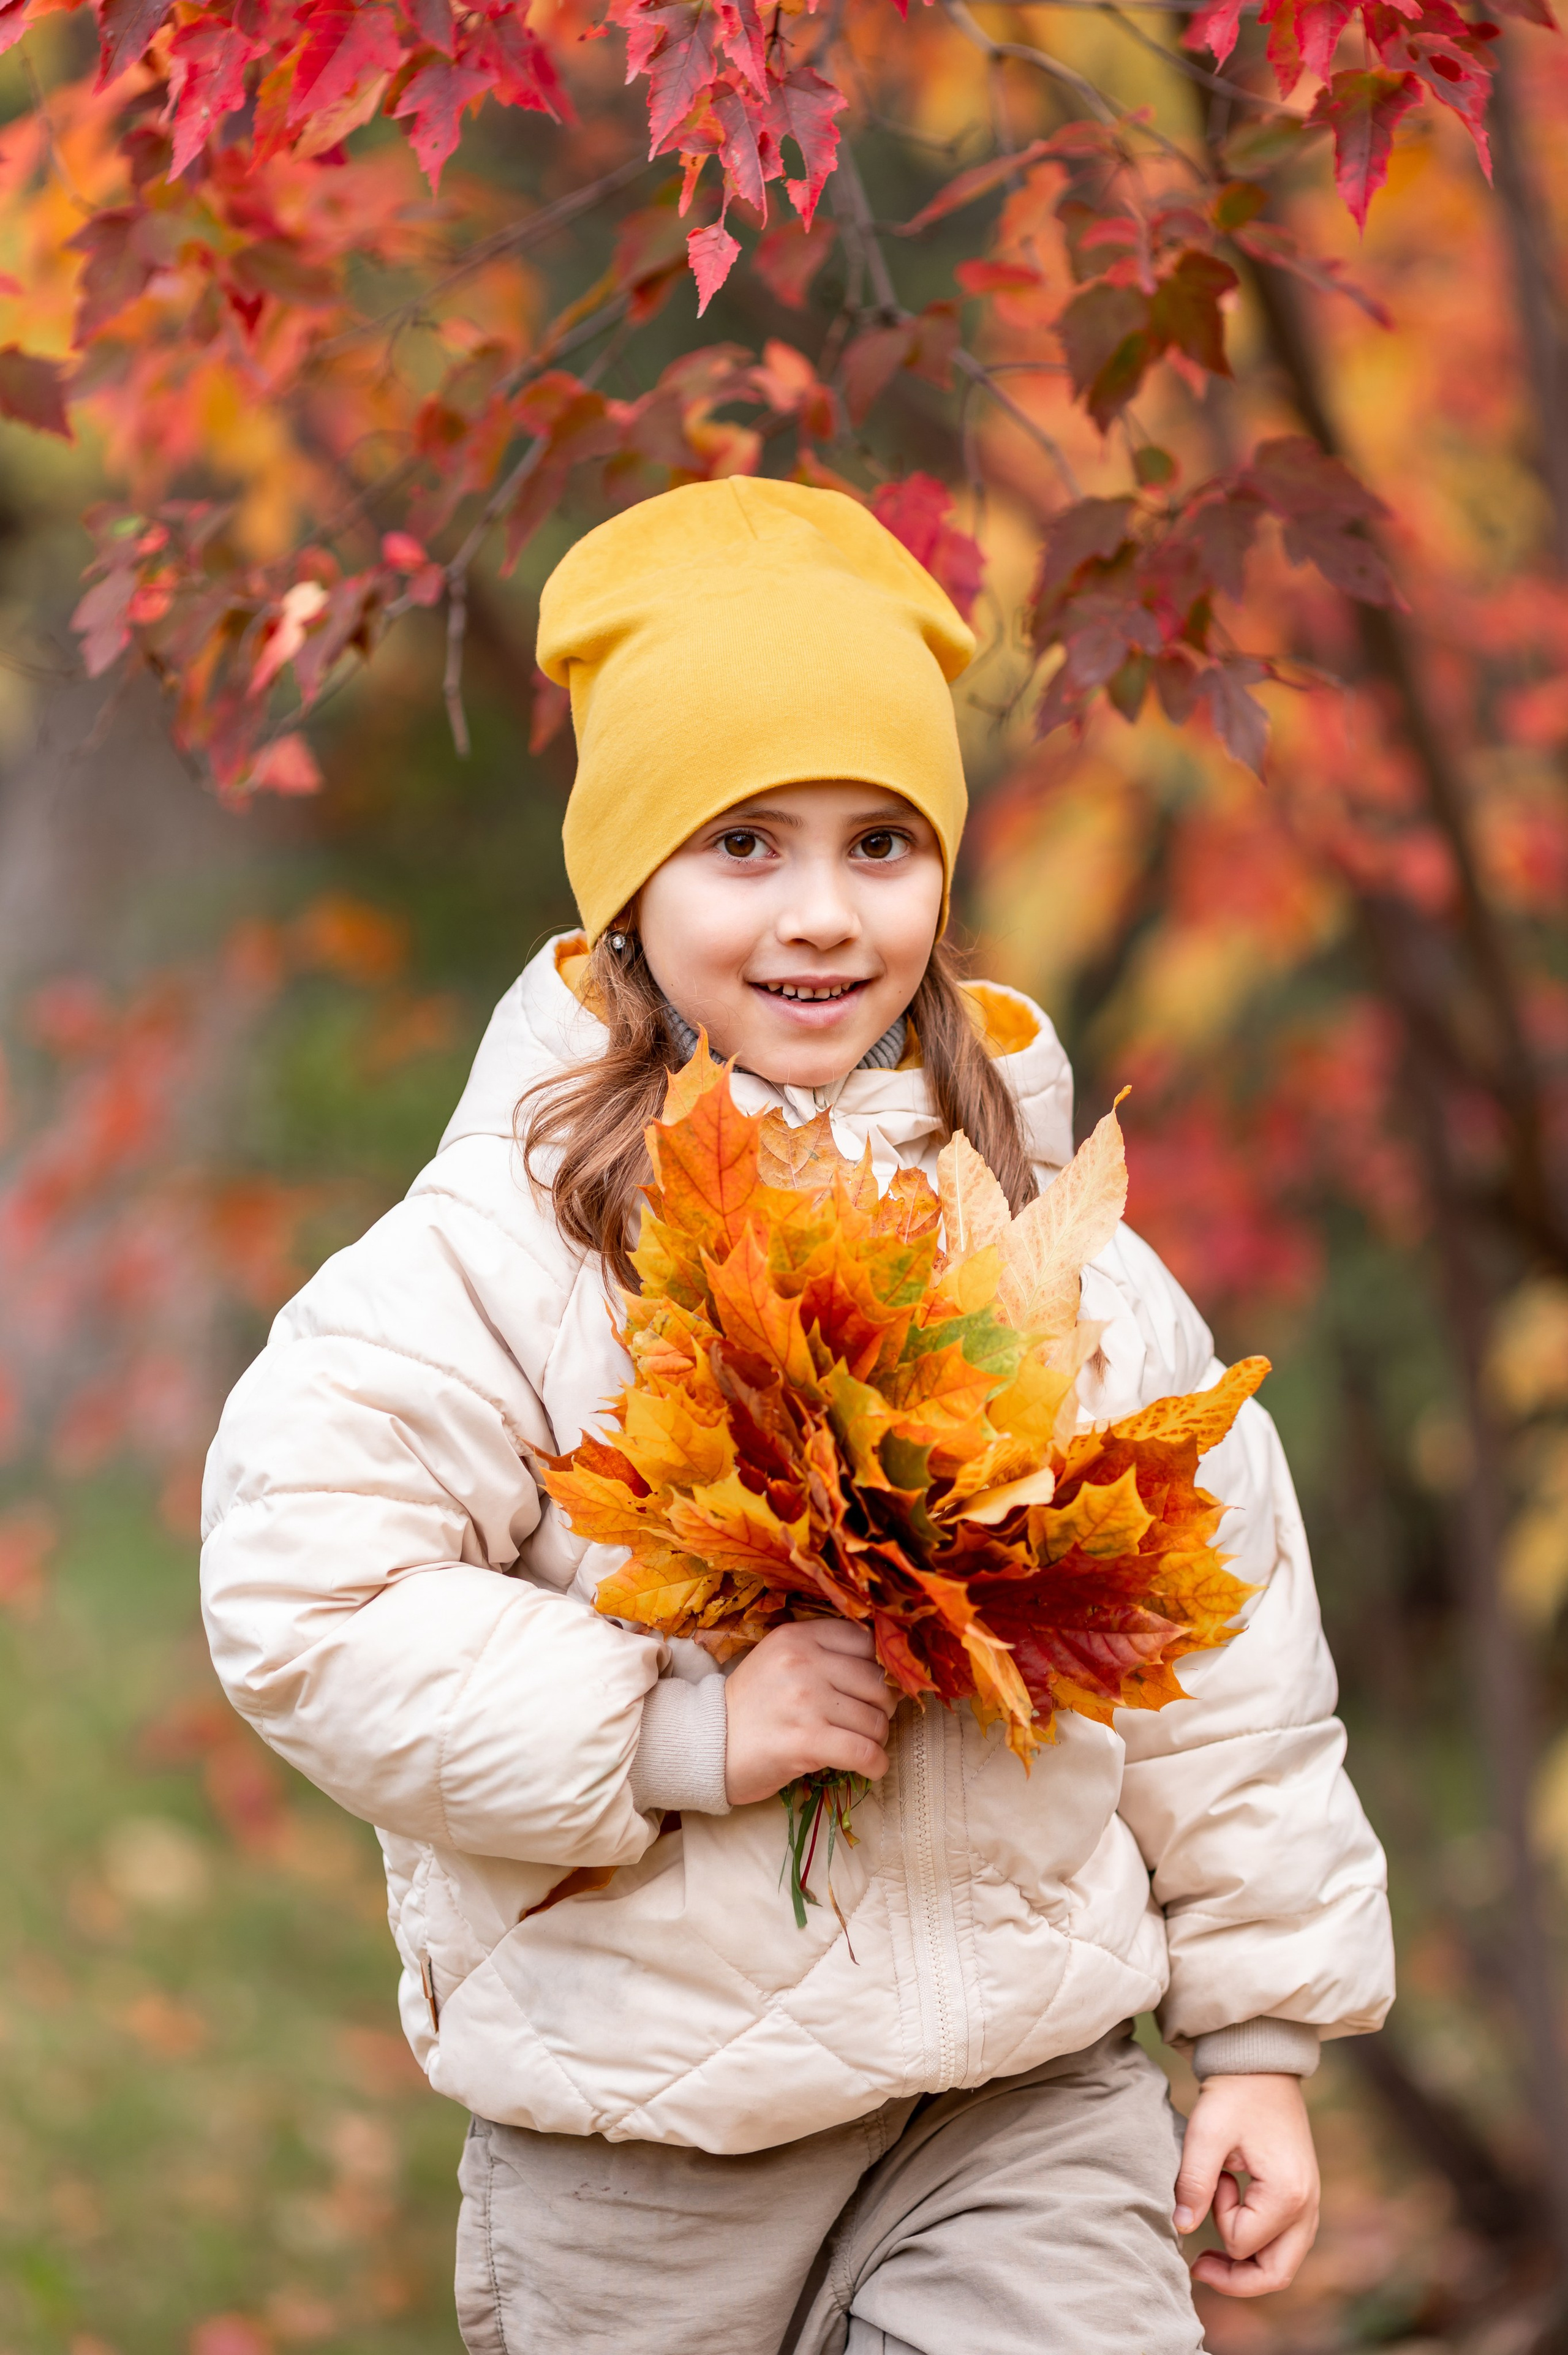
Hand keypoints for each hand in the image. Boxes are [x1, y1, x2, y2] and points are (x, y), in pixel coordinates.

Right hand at [724, 1621, 897, 1805]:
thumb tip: (887, 1673)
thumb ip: (824, 1655)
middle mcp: (803, 1661)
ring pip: (875, 1719)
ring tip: (861, 1745)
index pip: (866, 1642)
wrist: (707, 1744)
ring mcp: (805, 1701)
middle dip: (882, 1707)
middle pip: (877, 1682)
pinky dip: (876, 1765)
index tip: (874, 1688)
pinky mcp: (806, 1741)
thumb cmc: (751, 1706)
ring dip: (877, 1739)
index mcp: (798, 1636)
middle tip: (868, 1723)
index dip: (880, 1668)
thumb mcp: (780, 1660)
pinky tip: (870, 1768)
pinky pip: (865, 1752)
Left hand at [1174, 2072, 1319, 2297]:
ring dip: (1245, 2264)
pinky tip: (1233, 2223)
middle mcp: (1307, 2207)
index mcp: (1287, 2194)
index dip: (1216, 2218)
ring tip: (1211, 2250)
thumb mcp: (1206, 2133)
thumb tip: (1181, 2228)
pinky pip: (1285, 2244)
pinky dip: (1258, 2246)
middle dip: (1234, 2279)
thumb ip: (1194, 2183)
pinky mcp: (1302, 2199)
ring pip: (1282, 2264)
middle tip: (1198, 2265)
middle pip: (1275, 2274)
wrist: (1262, 2066)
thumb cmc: (1235, 2095)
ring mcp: (1310, 2205)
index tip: (1214, 2178)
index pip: (1242, 2243)